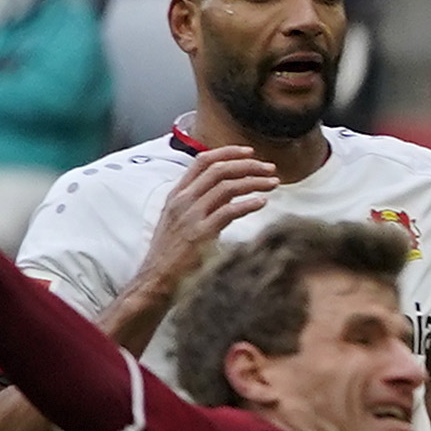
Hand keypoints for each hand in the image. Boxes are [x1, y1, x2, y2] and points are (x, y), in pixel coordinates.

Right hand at [128, 144, 279, 315]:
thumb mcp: (180, 220)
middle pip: (218, 170)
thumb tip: (227, 193)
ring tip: (273, 183)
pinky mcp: (201, 233)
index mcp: (177, 194)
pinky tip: (262, 202)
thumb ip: (200, 203)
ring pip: (226, 187)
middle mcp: (182, 200)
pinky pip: (229, 211)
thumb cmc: (172, 252)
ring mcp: (191, 215)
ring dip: (253, 182)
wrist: (157, 277)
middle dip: (248, 165)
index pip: (202, 161)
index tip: (250, 152)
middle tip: (269, 168)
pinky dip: (248, 204)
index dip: (227, 153)